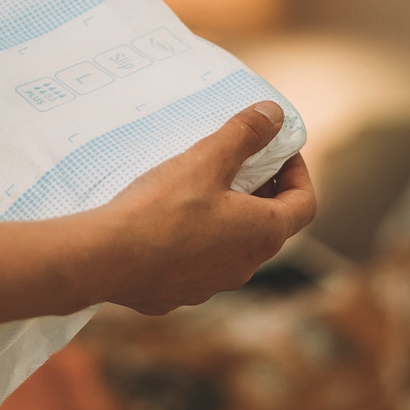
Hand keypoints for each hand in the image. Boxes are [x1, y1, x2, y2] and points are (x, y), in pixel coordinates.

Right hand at [96, 101, 314, 314]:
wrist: (105, 258)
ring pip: (230, 247)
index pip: (304, 204)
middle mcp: (245, 267)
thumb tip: (274, 114)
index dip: (297, 172)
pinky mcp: (176, 295)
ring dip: (226, 218)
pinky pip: (195, 264)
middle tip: (237, 162)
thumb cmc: (161, 209)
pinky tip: (165, 222)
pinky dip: (192, 242)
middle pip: (268, 225)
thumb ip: (244, 134)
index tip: (277, 151)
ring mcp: (211, 285)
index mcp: (263, 234)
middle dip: (259, 191)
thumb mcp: (206, 160)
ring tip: (198, 189)